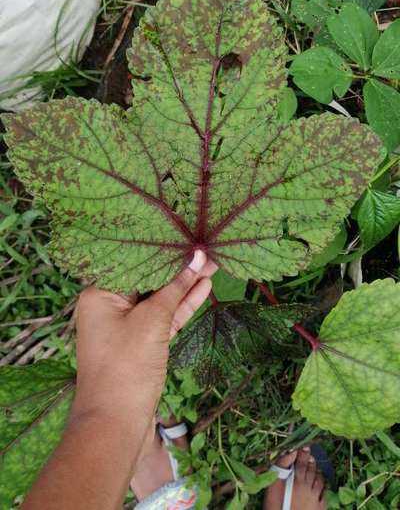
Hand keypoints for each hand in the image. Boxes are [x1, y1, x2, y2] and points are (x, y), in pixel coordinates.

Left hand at [70, 251, 217, 449]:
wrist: (116, 425)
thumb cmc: (125, 367)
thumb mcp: (151, 321)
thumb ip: (175, 288)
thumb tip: (196, 257)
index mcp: (99, 294)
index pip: (133, 262)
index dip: (161, 248)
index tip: (185, 235)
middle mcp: (110, 305)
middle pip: (147, 278)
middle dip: (176, 265)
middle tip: (204, 247)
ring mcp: (127, 325)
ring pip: (159, 298)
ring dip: (184, 284)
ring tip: (212, 262)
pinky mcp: (143, 342)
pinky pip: (164, 317)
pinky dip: (182, 305)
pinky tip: (204, 287)